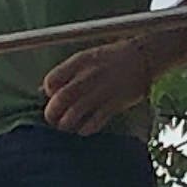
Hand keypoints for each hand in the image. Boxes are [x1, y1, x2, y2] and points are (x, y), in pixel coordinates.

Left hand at [39, 37, 162, 132]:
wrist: (142, 58)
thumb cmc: (110, 59)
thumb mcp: (85, 58)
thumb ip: (65, 73)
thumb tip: (44, 91)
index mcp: (79, 62)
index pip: (51, 81)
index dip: (49, 93)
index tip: (53, 97)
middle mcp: (88, 76)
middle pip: (59, 100)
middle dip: (51, 114)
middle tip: (53, 119)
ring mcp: (101, 91)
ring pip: (73, 114)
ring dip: (66, 124)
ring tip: (66, 126)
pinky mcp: (114, 104)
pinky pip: (93, 122)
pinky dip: (84, 129)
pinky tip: (83, 128)